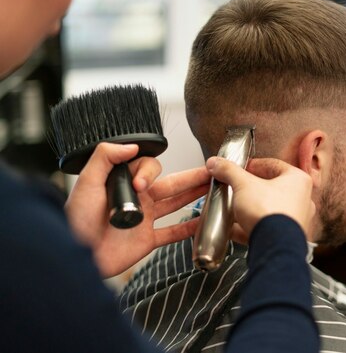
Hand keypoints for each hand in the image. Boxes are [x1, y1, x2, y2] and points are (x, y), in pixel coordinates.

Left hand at [65, 143, 210, 276]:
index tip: (140, 185)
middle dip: (192, 177)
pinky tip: (203, 221)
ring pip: (176, 204)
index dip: (149, 173)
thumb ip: (105, 158)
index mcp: (125, 184)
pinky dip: (190, 228)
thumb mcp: (86, 183)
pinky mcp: (148, 240)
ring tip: (213, 189)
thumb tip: (131, 146)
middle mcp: (138, 199)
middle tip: (210, 171)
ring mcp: (145, 220)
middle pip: (172, 184)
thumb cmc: (75, 220)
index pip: (148, 169)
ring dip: (194, 196)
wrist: (76, 255)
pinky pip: (173, 232)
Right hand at [206, 157, 315, 242]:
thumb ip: (229, 171)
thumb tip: (218, 163)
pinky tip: (231, 228)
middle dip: (248, 189)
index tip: (238, 168)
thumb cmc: (270, 213)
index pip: (273, 165)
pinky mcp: (284, 238)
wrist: (274, 247)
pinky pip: (263, 228)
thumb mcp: (244, 185)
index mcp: (297, 180)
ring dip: (247, 209)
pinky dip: (247, 227)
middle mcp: (301, 200)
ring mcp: (294, 220)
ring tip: (231, 207)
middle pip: (269, 189)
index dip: (253, 165)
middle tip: (234, 187)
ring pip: (266, 209)